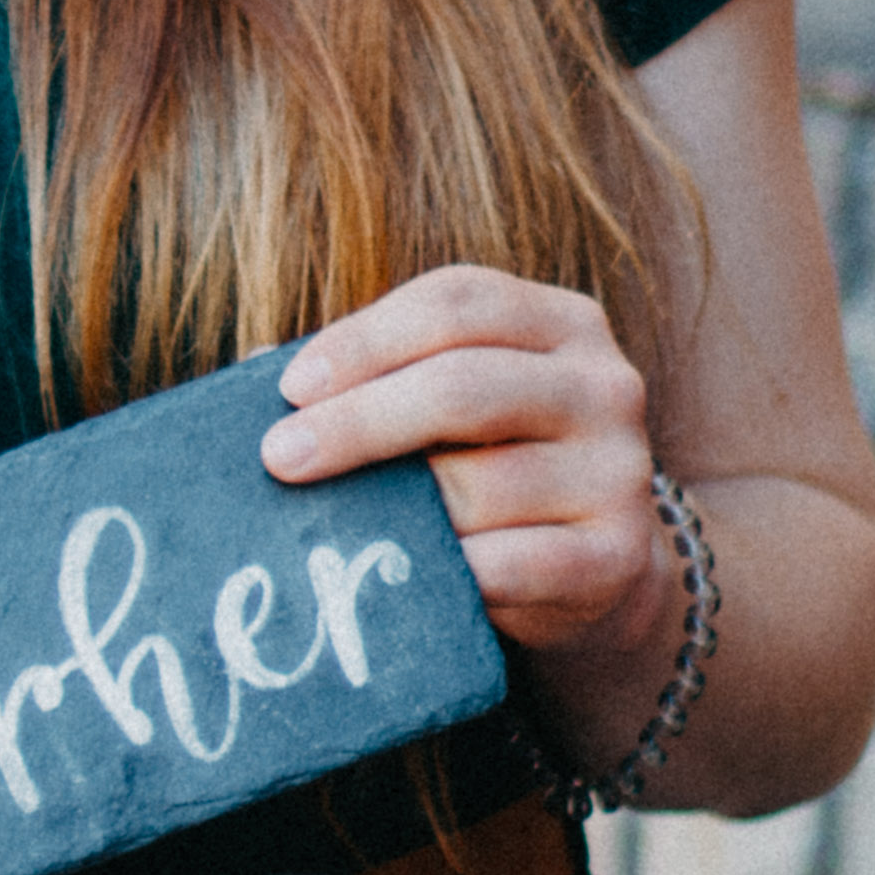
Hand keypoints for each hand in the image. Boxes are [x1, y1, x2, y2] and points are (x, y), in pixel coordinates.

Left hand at [262, 264, 664, 660]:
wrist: (599, 566)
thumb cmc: (491, 462)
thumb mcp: (452, 401)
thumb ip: (375, 375)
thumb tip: (255, 372)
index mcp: (562, 322)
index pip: (457, 302)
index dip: (365, 339)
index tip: (290, 388)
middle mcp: (605, 385)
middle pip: (463, 385)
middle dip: (357, 421)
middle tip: (279, 458)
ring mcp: (620, 473)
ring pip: (479, 484)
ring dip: (396, 508)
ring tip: (341, 524)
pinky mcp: (615, 557)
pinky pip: (508, 564)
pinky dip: (445, 571)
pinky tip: (402, 572)